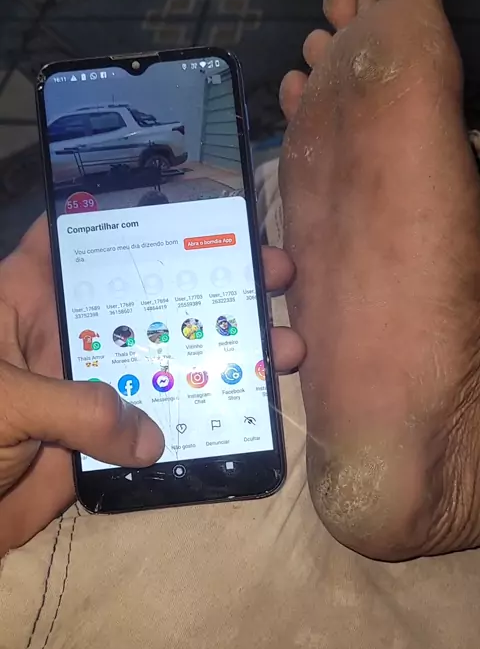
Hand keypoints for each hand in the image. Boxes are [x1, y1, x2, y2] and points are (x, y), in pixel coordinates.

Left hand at [0, 215, 304, 554]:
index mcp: (26, 300)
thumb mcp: (3, 399)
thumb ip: (76, 408)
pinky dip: (199, 417)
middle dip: (207, 282)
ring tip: (282, 346)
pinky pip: (157, 423)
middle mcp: (65, 334)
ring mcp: (89, 387)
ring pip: (162, 360)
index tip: (197, 208)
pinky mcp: (102, 440)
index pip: (77, 238)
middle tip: (270, 272)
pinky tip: (248, 407)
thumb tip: (150, 435)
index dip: (133, 214)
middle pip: (144, 296)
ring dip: (220, 352)